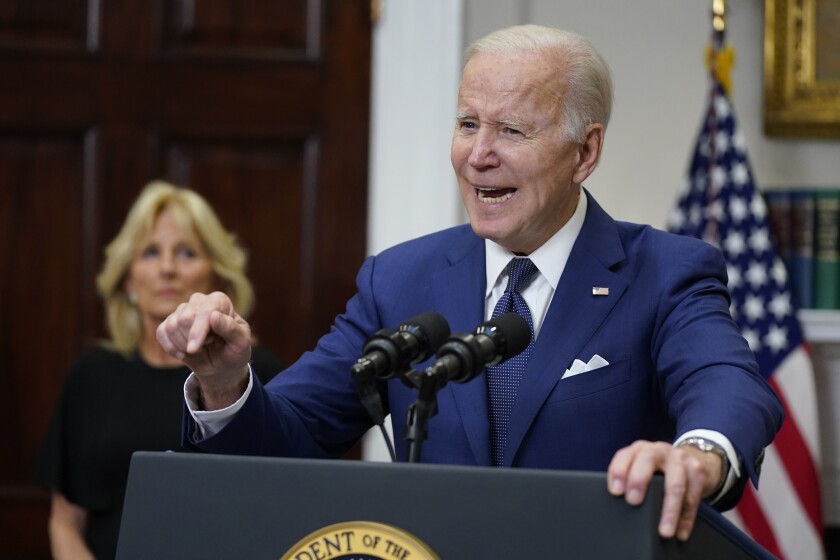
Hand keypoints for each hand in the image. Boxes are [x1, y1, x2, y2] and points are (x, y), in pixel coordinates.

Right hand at [156, 291, 251, 408]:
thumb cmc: (234, 351)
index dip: (197, 332)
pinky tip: (183, 354)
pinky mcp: (170, 322)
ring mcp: (183, 310)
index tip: (194, 349)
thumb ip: (230, 328)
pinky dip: (171, 347)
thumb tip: (213, 316)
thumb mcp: (241, 342)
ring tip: (197, 350)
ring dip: (182, 345)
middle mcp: (200, 301)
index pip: (204, 312)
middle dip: (192, 340)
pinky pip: (161, 332)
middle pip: (184, 318)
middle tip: (206, 345)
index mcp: (219, 301)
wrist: (222, 365)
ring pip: (171, 326)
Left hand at [606, 440, 723, 540]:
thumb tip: (616, 503)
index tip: (616, 492)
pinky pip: (693, 497)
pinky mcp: (698, 471)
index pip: (625, 456)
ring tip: (664, 532)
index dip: (618, 471)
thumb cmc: (657, 468)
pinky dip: (686, 519)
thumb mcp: (641, 466)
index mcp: (639, 449)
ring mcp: (680, 459)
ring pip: (675, 484)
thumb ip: (628, 477)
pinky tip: (680, 533)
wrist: (692, 457)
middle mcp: (659, 450)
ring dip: (669, 511)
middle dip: (639, 481)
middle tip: (633, 503)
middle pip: (647, 461)